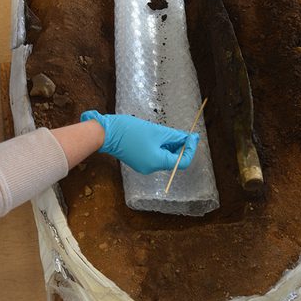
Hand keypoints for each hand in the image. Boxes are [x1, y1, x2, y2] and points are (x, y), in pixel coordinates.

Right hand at [80, 111, 199, 174]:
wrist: (107, 133)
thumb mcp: (157, 132)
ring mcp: (144, 166)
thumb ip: (175, 136)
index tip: (193, 136)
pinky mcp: (138, 161)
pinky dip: (160, 147)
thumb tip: (189, 138)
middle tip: (183, 132)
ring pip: (163, 157)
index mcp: (157, 162)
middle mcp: (151, 168)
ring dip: (170, 146)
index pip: (182, 162)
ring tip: (169, 133)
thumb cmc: (131, 131)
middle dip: (180, 146)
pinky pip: (155, 156)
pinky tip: (158, 137)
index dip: (189, 149)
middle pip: (173, 160)